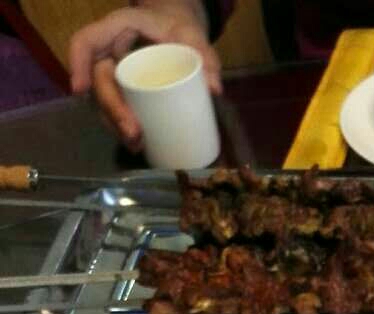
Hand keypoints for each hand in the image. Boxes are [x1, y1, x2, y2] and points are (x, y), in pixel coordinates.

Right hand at [69, 4, 221, 151]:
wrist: (180, 34)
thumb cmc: (180, 29)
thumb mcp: (191, 35)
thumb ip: (204, 55)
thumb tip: (215, 89)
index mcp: (118, 28)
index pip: (86, 41)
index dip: (77, 63)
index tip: (80, 90)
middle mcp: (110, 52)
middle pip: (98, 81)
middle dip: (112, 110)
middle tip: (133, 132)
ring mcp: (115, 73)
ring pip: (104, 100)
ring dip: (116, 125)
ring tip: (137, 145)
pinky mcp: (125, 91)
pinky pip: (117, 109)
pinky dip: (124, 128)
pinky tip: (138, 145)